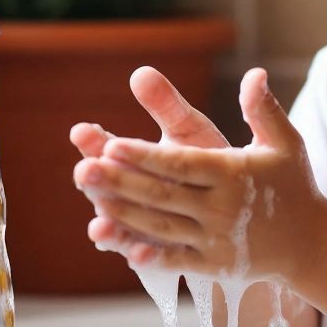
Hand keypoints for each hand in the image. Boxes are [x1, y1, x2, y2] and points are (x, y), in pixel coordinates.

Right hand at [69, 65, 228, 256]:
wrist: (245, 207)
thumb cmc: (211, 160)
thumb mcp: (188, 131)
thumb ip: (166, 105)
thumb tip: (142, 72)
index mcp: (135, 161)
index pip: (105, 149)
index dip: (93, 142)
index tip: (81, 131)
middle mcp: (130, 194)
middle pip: (104, 188)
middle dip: (93, 182)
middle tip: (84, 172)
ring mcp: (141, 225)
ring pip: (117, 224)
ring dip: (107, 225)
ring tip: (99, 225)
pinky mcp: (158, 250)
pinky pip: (143, 255)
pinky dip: (137, 255)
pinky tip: (135, 253)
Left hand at [73, 67, 326, 280]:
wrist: (312, 243)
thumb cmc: (294, 185)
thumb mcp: (286, 143)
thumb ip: (264, 109)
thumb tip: (255, 73)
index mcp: (235, 175)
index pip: (181, 164)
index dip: (146, 156)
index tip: (113, 145)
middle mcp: (223, 209)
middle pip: (164, 195)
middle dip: (122, 183)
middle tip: (85, 169)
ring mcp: (217, 240)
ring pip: (162, 227)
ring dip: (124, 214)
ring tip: (92, 199)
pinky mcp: (214, 265)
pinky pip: (174, 259)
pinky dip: (147, 254)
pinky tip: (118, 244)